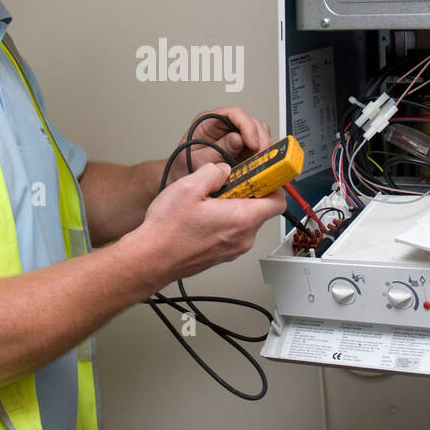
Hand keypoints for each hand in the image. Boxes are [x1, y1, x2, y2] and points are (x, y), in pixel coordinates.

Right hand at [131, 162, 286, 288]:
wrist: (150, 259)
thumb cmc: (167, 230)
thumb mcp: (189, 186)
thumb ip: (214, 172)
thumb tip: (224, 169)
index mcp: (241, 219)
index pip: (278, 201)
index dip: (273, 183)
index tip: (262, 173)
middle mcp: (243, 238)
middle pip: (261, 209)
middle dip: (248, 192)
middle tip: (226, 182)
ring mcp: (233, 249)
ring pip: (246, 220)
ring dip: (235, 206)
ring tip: (209, 200)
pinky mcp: (222, 254)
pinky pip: (234, 232)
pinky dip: (226, 220)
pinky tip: (203, 214)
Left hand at [168, 107, 273, 182]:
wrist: (181, 178)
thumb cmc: (183, 167)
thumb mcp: (198, 160)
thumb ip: (218, 150)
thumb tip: (238, 139)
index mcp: (209, 121)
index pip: (234, 113)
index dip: (247, 126)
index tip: (253, 143)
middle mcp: (223, 125)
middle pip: (250, 121)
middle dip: (259, 138)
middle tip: (263, 155)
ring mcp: (234, 136)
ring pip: (258, 132)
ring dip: (263, 146)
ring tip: (262, 161)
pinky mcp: (241, 148)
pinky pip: (257, 146)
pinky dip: (262, 155)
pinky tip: (260, 164)